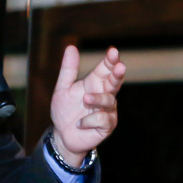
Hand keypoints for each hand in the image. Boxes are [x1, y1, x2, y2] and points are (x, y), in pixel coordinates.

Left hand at [49, 46, 125, 164]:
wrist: (62, 135)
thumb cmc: (65, 111)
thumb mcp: (62, 89)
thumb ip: (68, 70)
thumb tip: (71, 47)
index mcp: (95, 83)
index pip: (105, 69)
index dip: (110, 60)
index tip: (113, 51)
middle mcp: (105, 94)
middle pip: (115, 82)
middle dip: (117, 74)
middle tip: (120, 66)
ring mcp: (108, 110)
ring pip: (109, 100)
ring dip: (97, 99)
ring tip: (85, 99)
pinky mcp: (108, 125)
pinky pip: (103, 119)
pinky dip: (89, 120)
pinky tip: (80, 123)